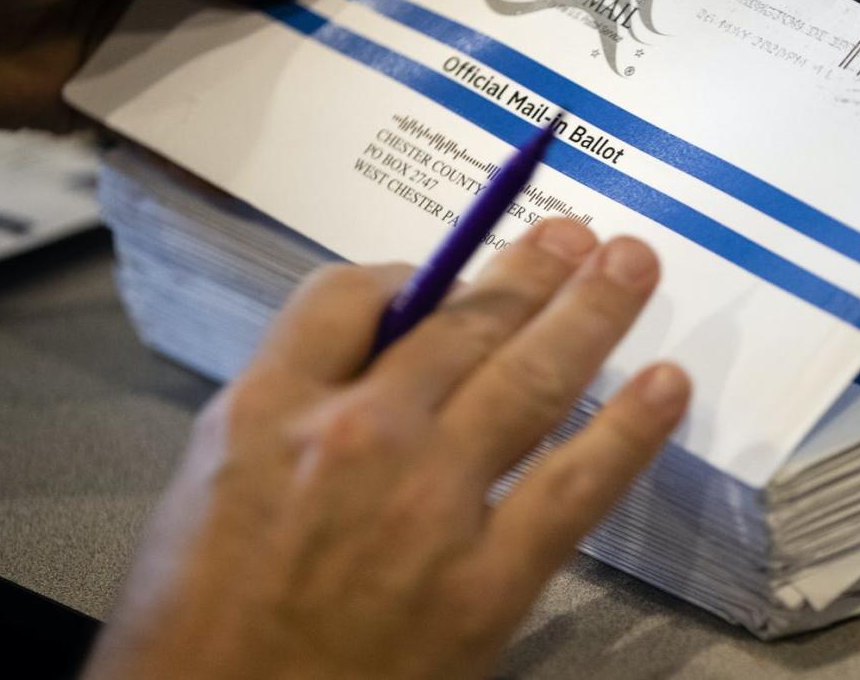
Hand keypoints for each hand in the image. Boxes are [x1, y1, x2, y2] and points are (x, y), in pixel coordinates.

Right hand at [82, 218, 689, 679]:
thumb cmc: (193, 626)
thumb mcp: (207, 487)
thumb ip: (290, 406)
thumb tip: (376, 353)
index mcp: (268, 409)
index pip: (347, 296)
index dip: (407, 273)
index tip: (445, 274)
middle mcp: (356, 436)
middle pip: (461, 323)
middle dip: (530, 269)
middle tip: (576, 234)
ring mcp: (429, 504)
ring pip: (529, 379)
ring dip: (591, 312)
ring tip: (631, 265)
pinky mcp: (484, 582)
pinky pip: (573, 488)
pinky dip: (629, 430)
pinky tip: (666, 386)